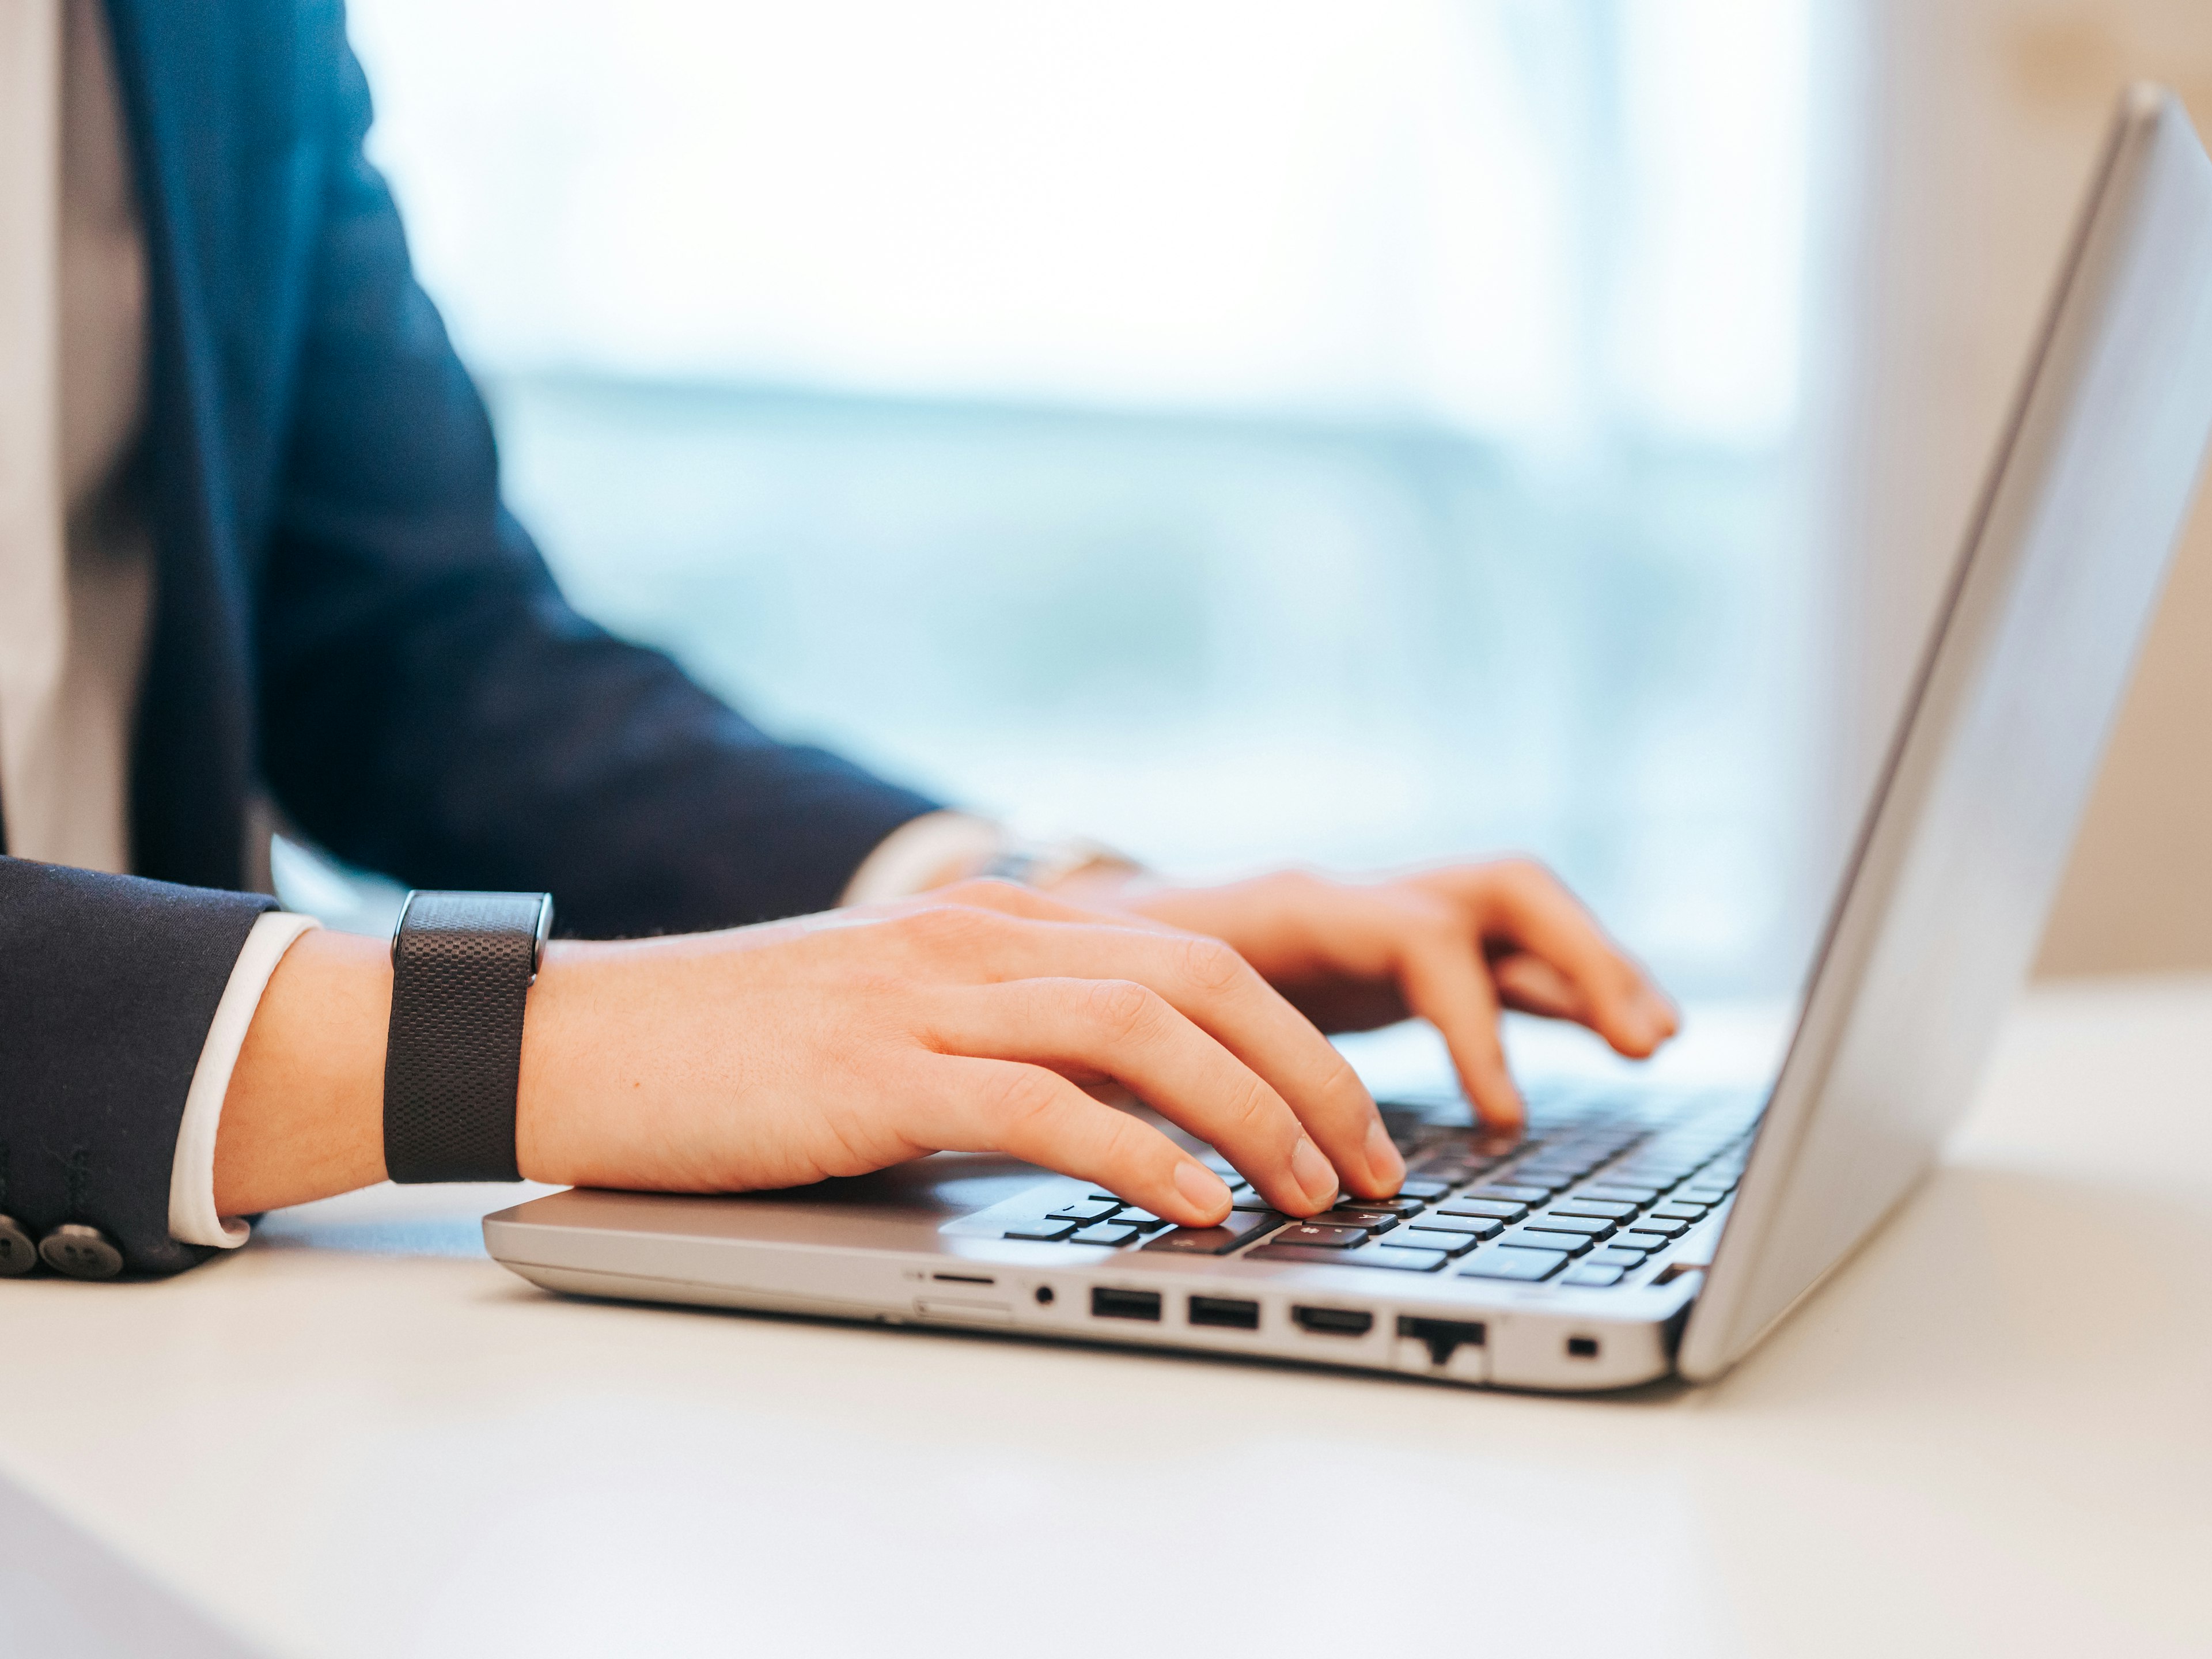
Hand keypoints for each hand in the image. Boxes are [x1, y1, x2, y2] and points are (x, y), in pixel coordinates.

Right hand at [217, 880, 1404, 1225]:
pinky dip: (1138, 1155)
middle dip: (1310, 1069)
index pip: (1194, 955)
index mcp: (998, 922)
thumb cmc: (742, 1049)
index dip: (1295, 1030)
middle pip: (1202, 978)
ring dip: (1251, 1110)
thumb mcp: (900, 1021)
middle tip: (1373, 1159)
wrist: (588, 1039)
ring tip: (1314, 1187)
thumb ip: (1005, 1040)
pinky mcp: (883, 1070)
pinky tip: (1193, 1206)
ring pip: (1145, 1029)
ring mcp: (933, 996)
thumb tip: (1118, 1118)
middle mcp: (983, 938)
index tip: (1355, 1111)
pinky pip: (1046, 1104)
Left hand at [1056, 859, 1677, 1130]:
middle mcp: (1356, 900)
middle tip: (1641, 1040)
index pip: (1417, 937)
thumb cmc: (1102, 978)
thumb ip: (1182, 1064)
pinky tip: (1618, 1038)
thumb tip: (1212, 1154)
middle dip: (1581, 959)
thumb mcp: (1132, 1017)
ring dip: (1593, 968)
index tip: (1502, 1115)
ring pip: (1518, 915)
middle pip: (1500, 889)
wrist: (1086, 931)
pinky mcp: (1401, 954)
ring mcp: (1386, 920)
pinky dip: (1563, 990)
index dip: (1468, 1025)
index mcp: (1295, 907)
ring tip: (1654, 1039)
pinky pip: (1504, 955)